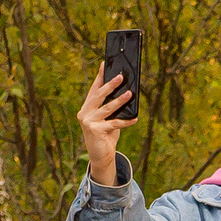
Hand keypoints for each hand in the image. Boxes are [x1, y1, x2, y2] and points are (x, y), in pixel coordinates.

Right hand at [77, 61, 136, 185]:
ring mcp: (88, 122)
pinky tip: (135, 118)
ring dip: (119, 101)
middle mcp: (85, 113)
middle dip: (110, 85)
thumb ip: (112, 109)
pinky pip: (114, 124)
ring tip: (130, 94)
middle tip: (120, 77)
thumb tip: (126, 94)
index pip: (94, 90)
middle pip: (98, 96)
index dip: (99, 77)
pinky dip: (126, 121)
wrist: (100, 157)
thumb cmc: (105, 136)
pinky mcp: (95, 131)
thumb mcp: (107, 120)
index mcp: (86, 108)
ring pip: (107, 108)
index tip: (104, 64)